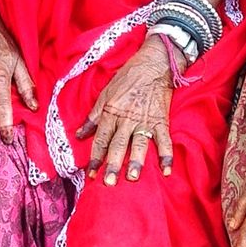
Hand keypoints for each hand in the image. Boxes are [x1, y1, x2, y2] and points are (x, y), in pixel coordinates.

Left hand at [77, 37, 174, 183]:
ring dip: (136, 161)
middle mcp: (127, 119)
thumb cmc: (127, 78)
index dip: (95, 157)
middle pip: (118, 145)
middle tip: (108, 182)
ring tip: (132, 177)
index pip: (101, 139)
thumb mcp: (105, 93)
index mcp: (111, 113)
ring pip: (139, 144)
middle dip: (113, 164)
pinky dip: (166, 155)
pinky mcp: (161, 120)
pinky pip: (164, 141)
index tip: (90, 174)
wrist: (153, 64)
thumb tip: (79, 134)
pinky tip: (166, 170)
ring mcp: (145, 121)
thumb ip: (93, 116)